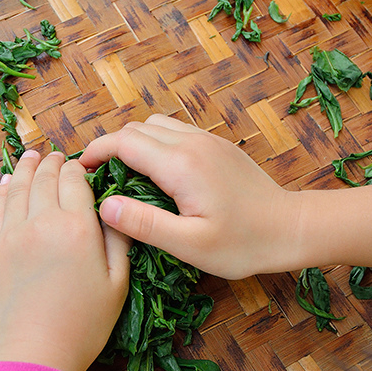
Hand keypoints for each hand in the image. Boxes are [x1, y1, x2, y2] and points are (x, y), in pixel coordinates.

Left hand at [0, 151, 130, 370]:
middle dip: (54, 163)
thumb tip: (116, 211)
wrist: (31, 356)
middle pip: (46, 179)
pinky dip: (3, 191)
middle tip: (57, 155)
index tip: (83, 166)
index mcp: (77, 228)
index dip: (80, 169)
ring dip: (27, 168)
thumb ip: (118, 241)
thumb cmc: (82, 326)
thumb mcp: (117, 285)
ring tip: (32, 155)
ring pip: (19, 188)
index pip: (76, 181)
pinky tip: (8, 182)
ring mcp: (11, 235)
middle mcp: (41, 222)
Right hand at [79, 115, 298, 278]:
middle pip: (135, 129)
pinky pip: (175, 131)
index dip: (95, 152)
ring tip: (123, 175)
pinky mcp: (217, 145)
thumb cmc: (243, 244)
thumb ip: (144, 224)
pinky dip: (155, 143)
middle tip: (97, 178)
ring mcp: (207, 140)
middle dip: (110, 147)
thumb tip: (104, 206)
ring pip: (155, 125)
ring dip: (133, 143)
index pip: (123, 142)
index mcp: (181, 165)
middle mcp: (192, 143)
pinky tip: (156, 172)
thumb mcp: (190, 245)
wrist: (290, 228)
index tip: (81, 172)